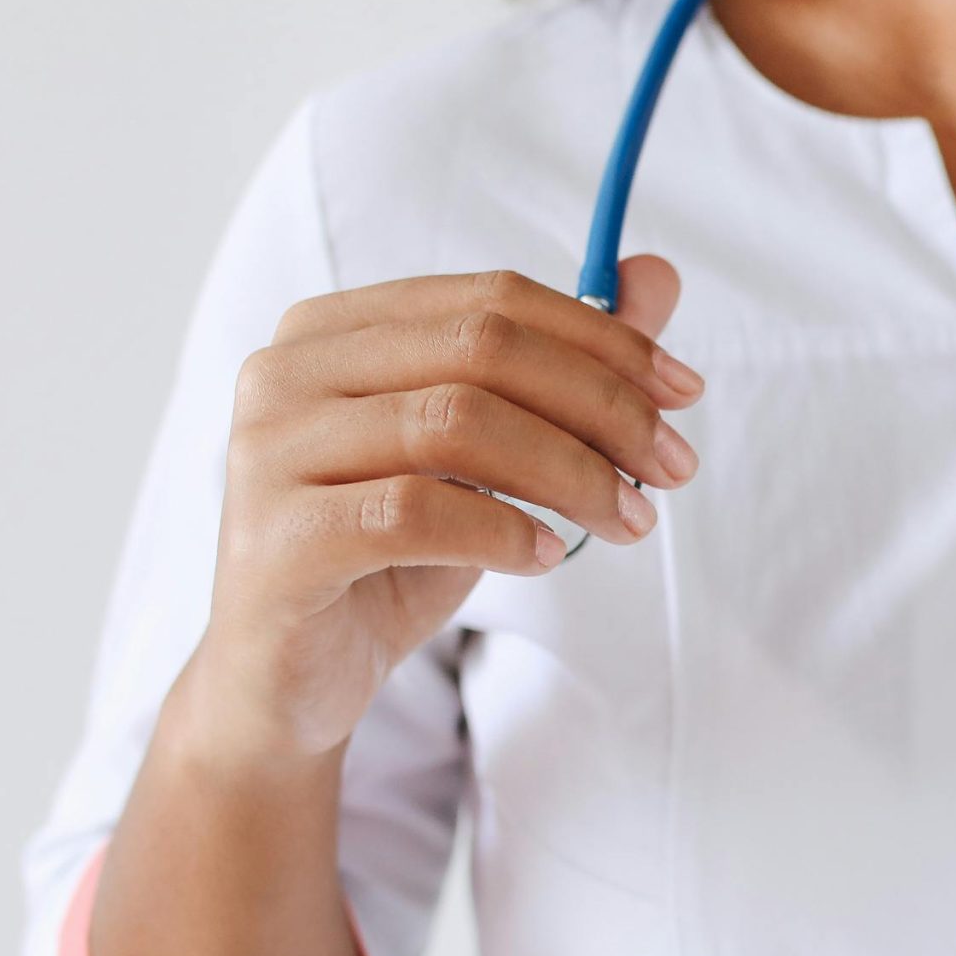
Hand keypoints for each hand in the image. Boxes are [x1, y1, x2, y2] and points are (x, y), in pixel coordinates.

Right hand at [194, 259, 701, 760]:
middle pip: (481, 350)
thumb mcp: (489, 456)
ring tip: (628, 521)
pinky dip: (502, 529)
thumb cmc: (393, 555)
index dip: (602, 339)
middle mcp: (288, 371)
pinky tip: (546, 555)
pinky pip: (414, 511)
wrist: (294, 678)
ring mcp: (270, 451)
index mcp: (337, 329)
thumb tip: (656, 277)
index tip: (684, 394)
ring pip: (455, 423)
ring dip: (570, 472)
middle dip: (601, 405)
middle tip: (674, 466)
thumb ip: (561, 364)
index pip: (491, 300)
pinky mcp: (277, 538)